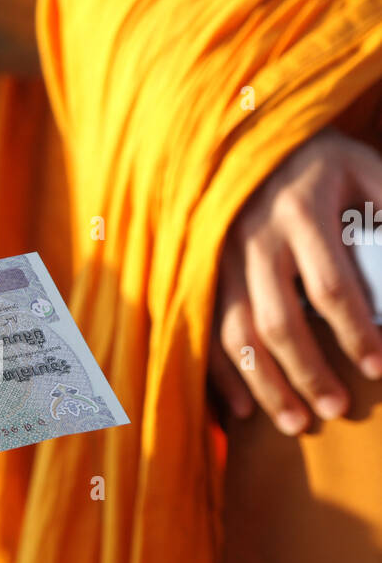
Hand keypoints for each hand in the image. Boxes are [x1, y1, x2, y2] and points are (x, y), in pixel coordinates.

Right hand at [210, 130, 381, 433]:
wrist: (243, 139)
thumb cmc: (319, 162)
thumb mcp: (363, 170)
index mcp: (302, 212)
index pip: (331, 287)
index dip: (356, 333)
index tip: (378, 368)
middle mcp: (254, 239)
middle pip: (278, 321)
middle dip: (308, 373)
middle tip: (337, 410)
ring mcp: (219, 259)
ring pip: (237, 335)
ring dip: (265, 386)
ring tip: (296, 424)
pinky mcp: (199, 273)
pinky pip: (205, 334)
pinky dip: (222, 376)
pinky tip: (244, 411)